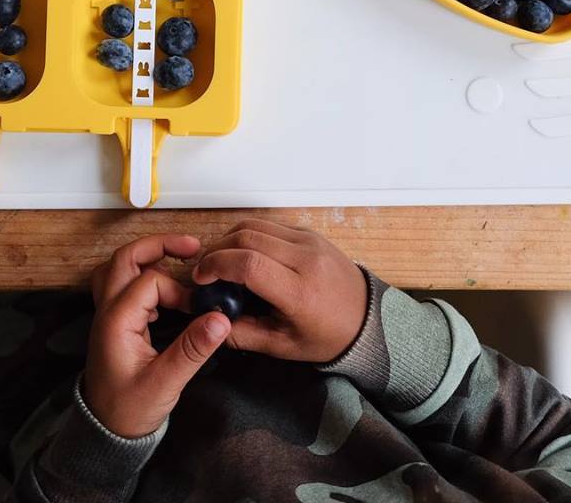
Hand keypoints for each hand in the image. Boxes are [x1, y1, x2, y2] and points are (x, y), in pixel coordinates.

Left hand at [83, 234, 231, 437]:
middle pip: (126, 258)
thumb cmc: (129, 411)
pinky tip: (162, 286)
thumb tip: (220, 319)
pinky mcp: (114, 322)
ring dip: (146, 257)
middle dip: (158, 245)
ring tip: (176, 256)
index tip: (198, 308)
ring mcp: (108, 314)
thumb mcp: (165, 384)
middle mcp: (107, 311)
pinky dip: (141, 274)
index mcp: (116, 320)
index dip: (178, 290)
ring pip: (120, 267)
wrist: (105, 433)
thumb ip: (192, 349)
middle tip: (190, 246)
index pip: (150, 282)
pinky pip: (121, 283)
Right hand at [192, 220, 366, 362]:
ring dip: (228, 239)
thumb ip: (243, 335)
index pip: (249, 264)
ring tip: (218, 260)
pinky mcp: (309, 233)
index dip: (217, 266)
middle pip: (246, 238)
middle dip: (216, 251)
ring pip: (254, 225)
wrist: (368, 320)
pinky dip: (247, 234)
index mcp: (300, 292)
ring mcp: (309, 241)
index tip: (202, 279)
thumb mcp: (283, 346)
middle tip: (204, 269)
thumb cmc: (327, 336)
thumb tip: (208, 322)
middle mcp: (306, 260)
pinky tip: (240, 252)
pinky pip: (269, 225)